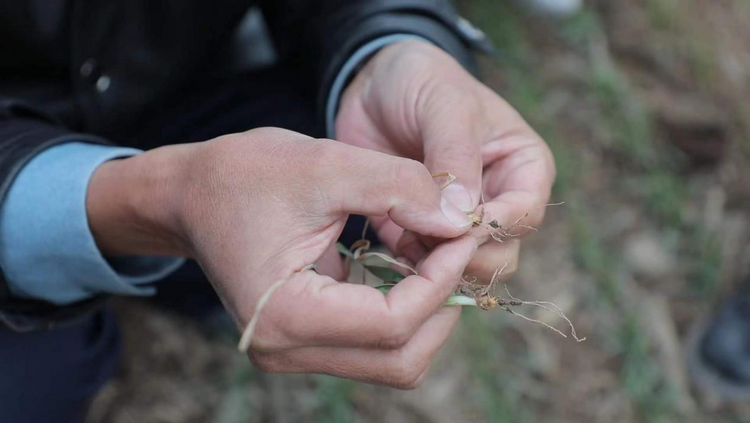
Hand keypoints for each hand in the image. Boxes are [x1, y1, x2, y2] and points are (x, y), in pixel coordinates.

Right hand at [86, 127, 476, 387]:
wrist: (192, 194)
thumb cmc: (243, 175)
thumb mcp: (323, 164)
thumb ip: (398, 186)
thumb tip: (462, 218)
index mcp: (286, 314)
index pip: (393, 322)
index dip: (442, 278)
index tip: (463, 231)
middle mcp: (287, 349)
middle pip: (401, 358)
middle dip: (443, 302)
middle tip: (457, 245)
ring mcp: (294, 352)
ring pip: (394, 359)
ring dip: (428, 310)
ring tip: (437, 252)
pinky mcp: (303, 341)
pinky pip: (374, 344)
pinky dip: (405, 309)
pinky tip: (410, 263)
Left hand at [336, 41, 555, 281]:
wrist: (374, 86)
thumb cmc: (422, 81)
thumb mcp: (444, 104)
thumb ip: (456, 156)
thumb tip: (463, 216)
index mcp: (523, 167)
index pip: (525, 214)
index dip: (493, 226)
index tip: (455, 224)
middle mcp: (499, 201)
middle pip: (500, 254)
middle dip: (464, 254)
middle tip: (423, 235)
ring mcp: (461, 223)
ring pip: (466, 269)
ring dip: (435, 264)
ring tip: (402, 234)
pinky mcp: (422, 234)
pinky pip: (425, 268)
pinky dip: (409, 266)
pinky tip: (389, 243)